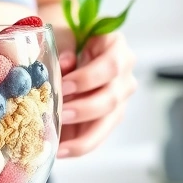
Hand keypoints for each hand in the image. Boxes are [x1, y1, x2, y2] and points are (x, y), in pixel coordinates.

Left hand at [55, 31, 136, 157]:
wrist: (69, 42)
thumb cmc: (66, 35)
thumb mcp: (63, 33)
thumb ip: (62, 46)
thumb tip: (63, 64)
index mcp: (116, 47)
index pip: (111, 65)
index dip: (88, 79)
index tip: (64, 86)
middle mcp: (124, 74)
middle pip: (112, 97)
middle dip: (85, 109)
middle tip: (60, 113)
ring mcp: (119, 97)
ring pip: (108, 122)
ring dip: (83, 133)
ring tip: (58, 141)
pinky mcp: (108, 116)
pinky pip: (98, 135)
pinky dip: (79, 145)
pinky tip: (60, 150)